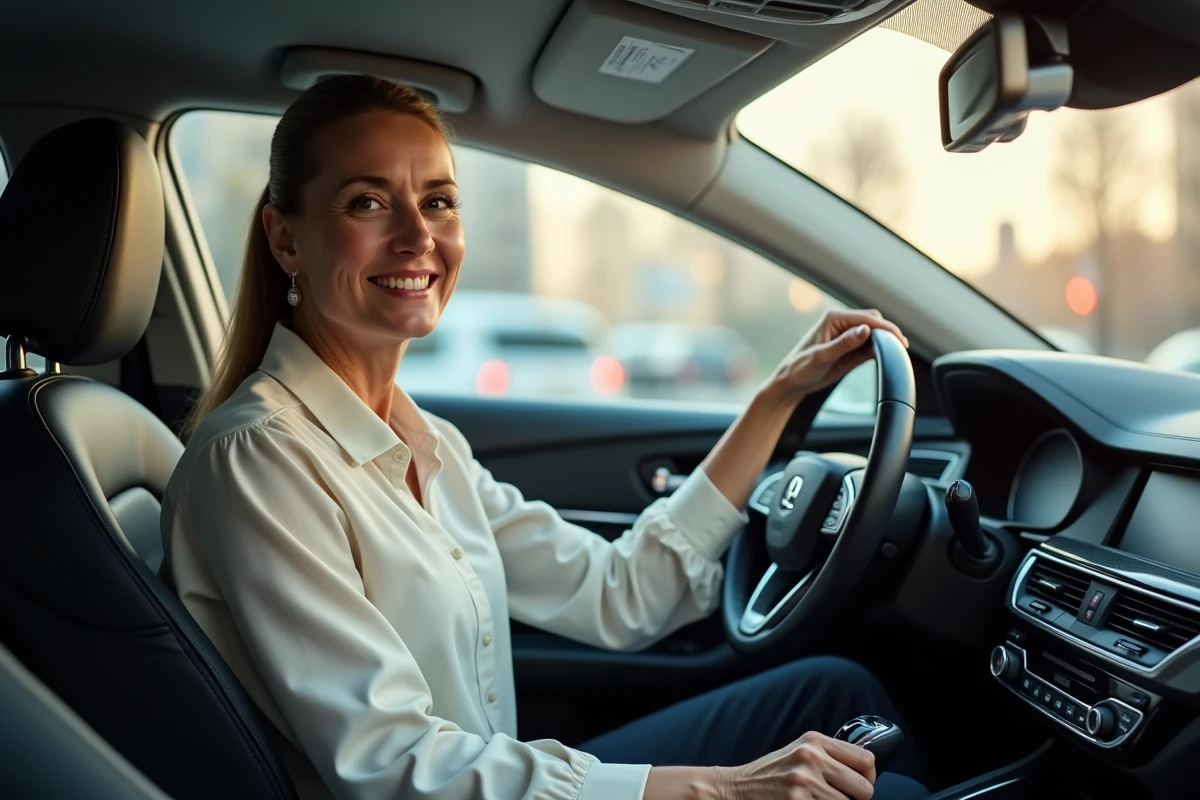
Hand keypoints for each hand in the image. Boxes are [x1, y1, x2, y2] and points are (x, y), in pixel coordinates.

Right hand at [716, 731, 876, 799]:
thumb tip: (865, 772)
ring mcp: (804, 783)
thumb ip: (829, 756)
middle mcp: (810, 758)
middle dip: (855, 799)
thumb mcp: (799, 753)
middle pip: (864, 789)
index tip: (858, 784)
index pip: (866, 759)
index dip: (867, 777)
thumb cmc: (770, 774)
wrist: (735, 789)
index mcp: (814, 741)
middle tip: (838, 798)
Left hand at [761, 309, 906, 406]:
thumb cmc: (799, 369)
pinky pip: (869, 345)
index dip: (886, 328)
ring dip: (885, 341)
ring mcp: (846, 335)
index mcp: (834, 318)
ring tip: (896, 352)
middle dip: (888, 332)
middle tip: (900, 348)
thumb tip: (866, 330)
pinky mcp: (849, 347)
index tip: (900, 340)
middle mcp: (841, 323)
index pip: (868, 318)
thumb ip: (845, 343)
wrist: (791, 384)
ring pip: (874, 332)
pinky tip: (884, 356)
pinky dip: (878, 349)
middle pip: (874, 321)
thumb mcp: (822, 357)